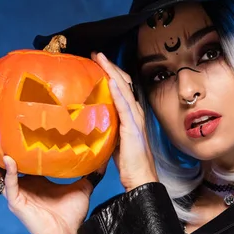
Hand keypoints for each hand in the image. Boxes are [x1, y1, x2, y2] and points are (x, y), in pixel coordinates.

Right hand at [0, 133, 108, 233]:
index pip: (19, 158)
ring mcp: (16, 193)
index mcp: (34, 180)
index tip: (8, 125)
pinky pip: (9, 185)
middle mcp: (22, 185)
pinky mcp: (16, 202)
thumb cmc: (71, 215)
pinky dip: (9, 172)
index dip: (12, 144)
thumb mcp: (82, 187)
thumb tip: (102, 156)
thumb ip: (89, 172)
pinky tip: (9, 160)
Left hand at [91, 51, 158, 191]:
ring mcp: (135, 119)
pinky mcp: (132, 128)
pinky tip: (110, 80)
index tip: (97, 63)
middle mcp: (135, 113)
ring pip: (124, 89)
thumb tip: (92, 123)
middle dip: (110, 67)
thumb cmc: (129, 163)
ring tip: (100, 58)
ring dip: (112, 72)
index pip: (121, 89)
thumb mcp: (114, 141)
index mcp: (131, 116)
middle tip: (96, 54)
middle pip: (124, 83)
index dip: (111, 74)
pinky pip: (124, 106)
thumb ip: (107, 129)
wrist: (141, 179)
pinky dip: (118, 91)